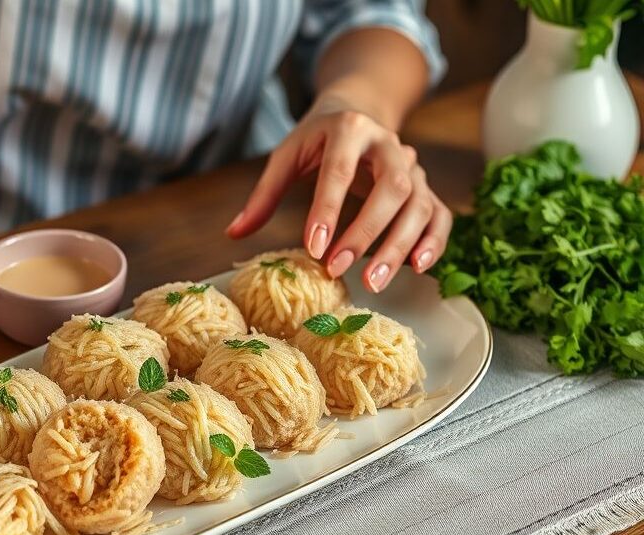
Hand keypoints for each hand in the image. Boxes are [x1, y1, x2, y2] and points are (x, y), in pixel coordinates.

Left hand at [226, 95, 451, 292]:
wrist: (357, 112)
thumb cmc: (316, 140)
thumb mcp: (287, 156)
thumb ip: (263, 195)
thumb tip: (233, 233)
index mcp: (349, 129)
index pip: (339, 171)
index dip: (328, 210)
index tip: (314, 248)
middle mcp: (389, 144)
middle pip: (392, 188)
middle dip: (366, 233)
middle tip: (339, 270)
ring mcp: (413, 165)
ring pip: (419, 205)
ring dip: (399, 246)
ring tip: (373, 282)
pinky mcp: (426, 187)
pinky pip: (439, 215)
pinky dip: (434, 242)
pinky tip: (416, 269)